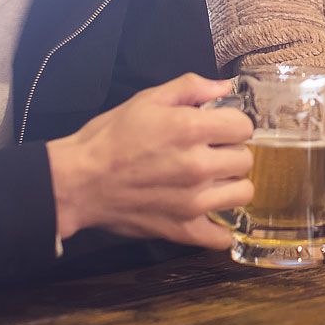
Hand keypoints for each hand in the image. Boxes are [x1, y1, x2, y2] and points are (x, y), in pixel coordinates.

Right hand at [46, 73, 253, 247]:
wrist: (77, 182)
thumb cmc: (110, 137)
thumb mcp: (147, 99)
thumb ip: (190, 87)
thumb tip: (225, 87)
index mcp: (191, 129)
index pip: (244, 127)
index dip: (233, 124)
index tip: (219, 128)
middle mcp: (199, 166)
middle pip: (246, 159)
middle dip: (232, 152)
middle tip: (211, 153)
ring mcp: (193, 202)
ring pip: (243, 193)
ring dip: (231, 185)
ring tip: (213, 180)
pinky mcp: (183, 229)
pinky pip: (222, 237)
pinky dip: (221, 228)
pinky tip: (211, 214)